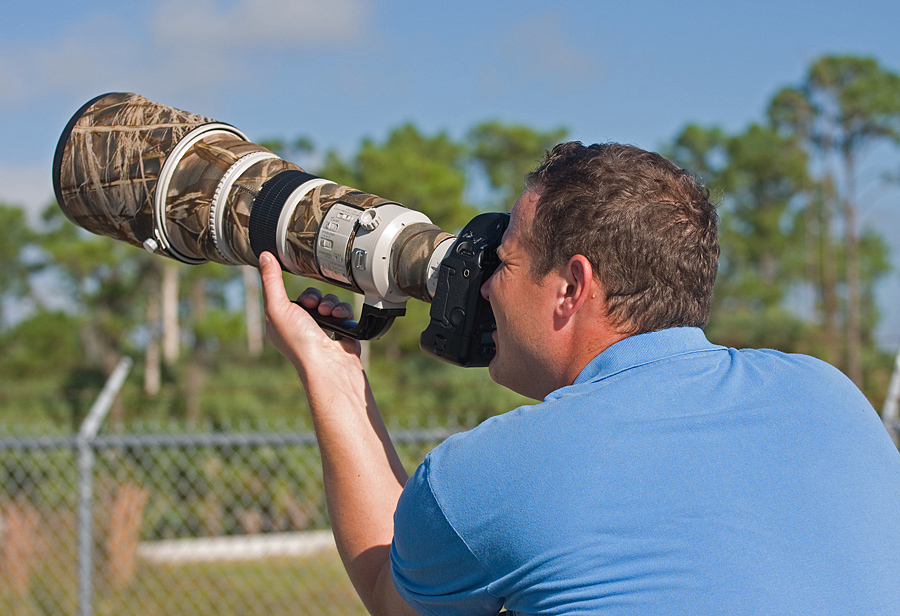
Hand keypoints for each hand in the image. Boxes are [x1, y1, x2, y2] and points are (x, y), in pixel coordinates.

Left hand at [257, 251, 359, 372]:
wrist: (329, 365)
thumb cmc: (299, 342)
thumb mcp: (277, 308)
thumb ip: (271, 281)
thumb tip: (265, 256)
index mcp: (281, 322)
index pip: (287, 296)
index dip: (297, 293)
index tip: (300, 300)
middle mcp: (300, 326)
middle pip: (311, 295)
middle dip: (316, 298)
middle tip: (315, 309)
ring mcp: (320, 329)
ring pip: (328, 300)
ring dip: (330, 304)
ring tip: (328, 315)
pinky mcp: (339, 330)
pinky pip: (342, 309)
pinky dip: (343, 311)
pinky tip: (340, 318)